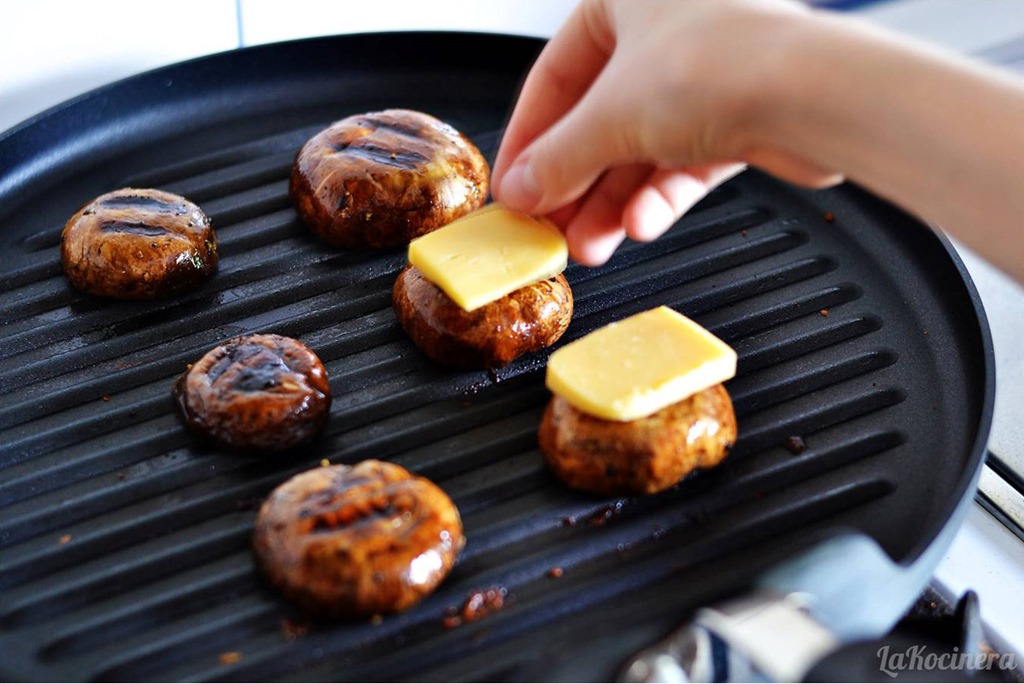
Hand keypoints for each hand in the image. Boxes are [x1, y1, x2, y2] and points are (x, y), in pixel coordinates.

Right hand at [492, 0, 841, 265]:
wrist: (816, 93)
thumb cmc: (717, 65)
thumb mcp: (608, 118)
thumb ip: (555, 160)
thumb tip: (519, 191)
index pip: (552, 76)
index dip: (526, 139)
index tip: (511, 188)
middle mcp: (665, 26)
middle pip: (597, 118)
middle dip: (573, 183)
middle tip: (547, 228)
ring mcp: (706, 71)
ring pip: (640, 147)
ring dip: (610, 202)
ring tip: (587, 247)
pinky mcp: (740, 115)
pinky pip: (682, 162)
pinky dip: (659, 197)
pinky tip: (639, 227)